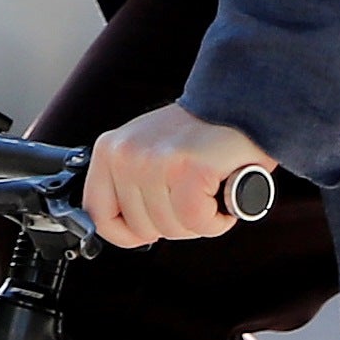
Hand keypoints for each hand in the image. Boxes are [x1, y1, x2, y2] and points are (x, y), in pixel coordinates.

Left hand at [83, 103, 278, 248]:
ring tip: (209, 193)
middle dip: (175, 225)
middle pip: (141, 228)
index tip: (149, 231)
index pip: (99, 213)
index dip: (127, 233)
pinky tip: (221, 199)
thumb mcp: (147, 152)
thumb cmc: (199, 135)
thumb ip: (130, 186)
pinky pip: (196, 221)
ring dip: (199, 222)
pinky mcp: (188, 170)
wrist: (240, 105)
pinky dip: (216, 220)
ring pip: (171, 227)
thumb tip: (128, 232)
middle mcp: (126, 155)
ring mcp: (155, 162)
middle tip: (194, 200)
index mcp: (110, 150)